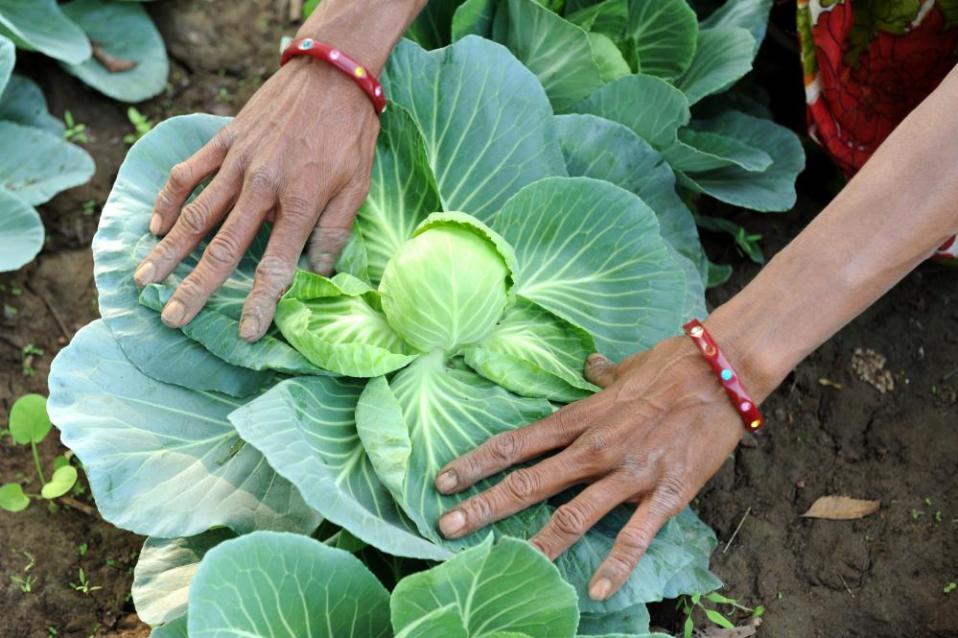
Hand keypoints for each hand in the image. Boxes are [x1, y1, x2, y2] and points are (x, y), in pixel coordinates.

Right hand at [133, 57, 378, 340]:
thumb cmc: (349, 136)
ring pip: (195, 214)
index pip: (276, 265)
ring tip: (145, 279)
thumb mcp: (356, 188)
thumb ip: (334, 233)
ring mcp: (238, 163)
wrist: (332, 75)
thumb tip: (321, 275)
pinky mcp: (225, 141)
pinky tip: (155, 226)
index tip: (247, 333)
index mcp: (301, 204)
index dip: (261, 302)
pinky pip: (188, 174)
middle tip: (171, 317)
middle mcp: (263, 188)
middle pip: (223, 248)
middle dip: (196, 288)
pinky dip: (168, 200)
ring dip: (169, 251)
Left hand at [434, 334, 745, 600]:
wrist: (722, 371)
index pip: (516, 443)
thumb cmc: (672, 364)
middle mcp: (594, 448)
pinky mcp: (665, 493)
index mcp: (581, 418)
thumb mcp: (628, 367)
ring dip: (538, 543)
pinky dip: (616, 566)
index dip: (476, 463)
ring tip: (509, 565)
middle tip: (447, 527)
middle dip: (484, 506)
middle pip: (528, 482)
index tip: (442, 481)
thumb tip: (590, 365)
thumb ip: (602, 374)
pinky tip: (595, 591)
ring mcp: (628, 473)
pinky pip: (635, 536)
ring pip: (573, 515)